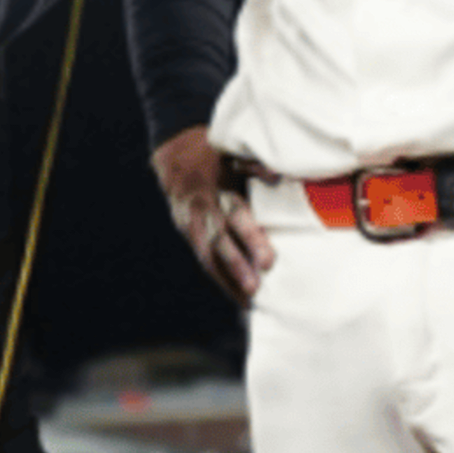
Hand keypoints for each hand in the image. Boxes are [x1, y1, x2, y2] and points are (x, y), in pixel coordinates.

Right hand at [151, 124, 273, 303]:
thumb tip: (276, 174)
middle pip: (218, 240)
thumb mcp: (233, 151)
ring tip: (249, 301)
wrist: (177, 157)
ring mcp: (191, 224)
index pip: (234, 214)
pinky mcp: (189, 235)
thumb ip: (254, 164)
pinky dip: (222, 280)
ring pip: (207, 256)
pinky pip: (205, 260)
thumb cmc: (216, 155)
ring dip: (228, 279)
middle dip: (237, 265)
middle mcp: (200, 208)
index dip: (250, 237)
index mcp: (214, 186)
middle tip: (256, 287)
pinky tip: (240, 297)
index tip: (267, 261)